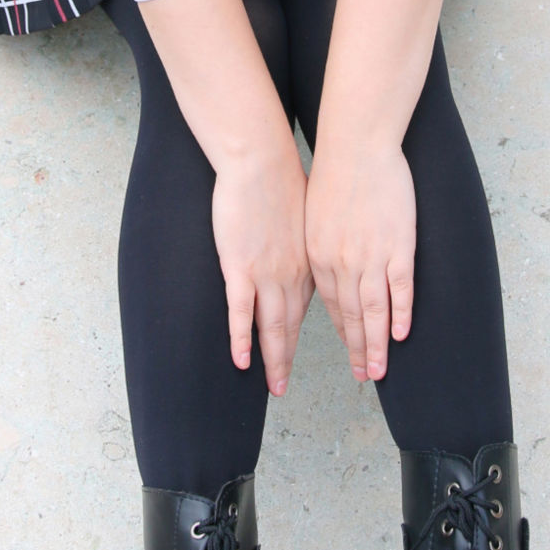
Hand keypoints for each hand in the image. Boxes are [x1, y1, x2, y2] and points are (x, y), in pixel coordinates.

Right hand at [211, 140, 313, 397]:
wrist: (261, 160)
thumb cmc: (281, 179)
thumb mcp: (305, 214)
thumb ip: (303, 237)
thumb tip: (306, 242)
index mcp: (308, 262)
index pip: (309, 308)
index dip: (307, 336)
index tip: (306, 356)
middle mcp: (292, 274)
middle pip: (290, 326)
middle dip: (289, 359)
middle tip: (285, 389)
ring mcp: (266, 273)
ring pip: (270, 326)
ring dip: (273, 360)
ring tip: (274, 387)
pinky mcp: (240, 266)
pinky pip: (241, 311)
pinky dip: (241, 338)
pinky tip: (242, 361)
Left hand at [305, 135, 415, 381]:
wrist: (356, 145)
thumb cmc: (335, 173)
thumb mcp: (316, 214)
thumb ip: (323, 244)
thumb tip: (328, 261)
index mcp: (319, 256)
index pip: (332, 304)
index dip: (341, 331)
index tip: (347, 350)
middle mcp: (342, 263)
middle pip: (350, 317)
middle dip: (355, 350)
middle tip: (362, 377)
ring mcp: (371, 257)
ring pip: (374, 312)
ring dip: (375, 345)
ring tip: (378, 371)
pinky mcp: (398, 247)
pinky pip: (400, 289)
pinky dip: (400, 314)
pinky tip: (399, 335)